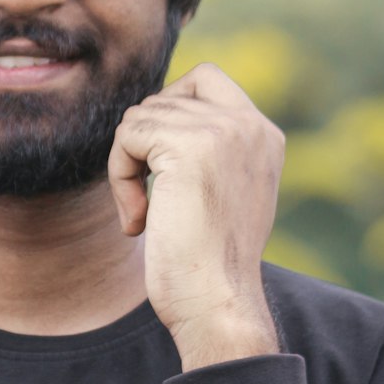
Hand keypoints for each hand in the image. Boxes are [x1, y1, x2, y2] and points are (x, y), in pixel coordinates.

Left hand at [108, 63, 284, 369]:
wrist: (217, 304)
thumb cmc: (209, 264)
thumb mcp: (222, 192)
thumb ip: (206, 148)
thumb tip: (155, 114)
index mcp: (264, 135)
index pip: (205, 79)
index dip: (168, 110)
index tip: (161, 166)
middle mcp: (251, 125)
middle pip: (166, 95)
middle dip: (144, 141)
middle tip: (148, 195)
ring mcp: (223, 131)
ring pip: (140, 117)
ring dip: (127, 167)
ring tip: (145, 216)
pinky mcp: (190, 145)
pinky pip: (127, 136)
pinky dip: (119, 178)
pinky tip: (138, 221)